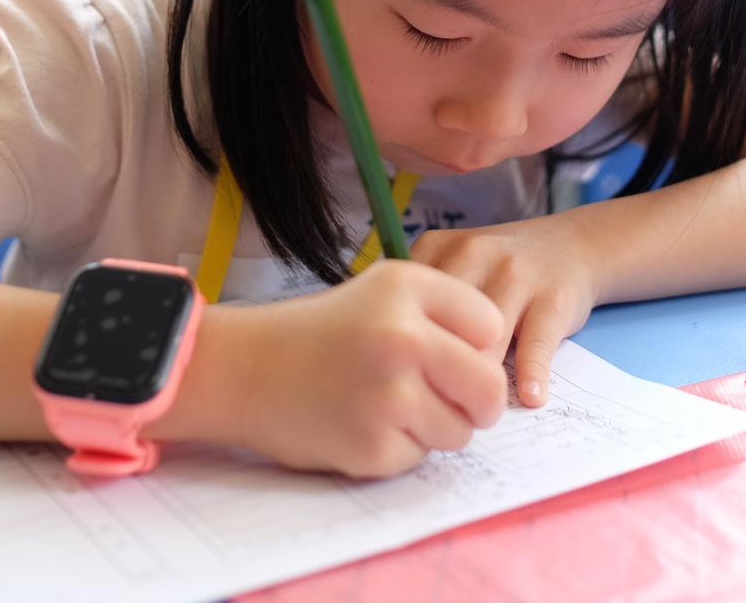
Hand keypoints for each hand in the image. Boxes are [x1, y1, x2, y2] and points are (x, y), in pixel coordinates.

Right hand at [196, 260, 506, 477]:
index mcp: (407, 287)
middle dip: (480, 402)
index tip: (452, 353)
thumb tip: (500, 359)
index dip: (477, 345)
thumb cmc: (320, 331)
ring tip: (390, 405)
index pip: (491, 326)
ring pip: (461, 431)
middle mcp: (403, 337)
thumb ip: (444, 312)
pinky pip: (419, 458)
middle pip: (490, 388)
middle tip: (456, 401)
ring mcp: (388, 396)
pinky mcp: (372, 446)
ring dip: (436, 427)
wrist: (244, 369)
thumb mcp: (381, 291)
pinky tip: (364, 423)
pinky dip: (399, 448)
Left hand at [411, 217, 600, 407]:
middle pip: (442, 327)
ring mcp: (515, 276)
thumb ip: (419, 301)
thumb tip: (388, 361)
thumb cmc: (499, 271)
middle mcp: (473, 255)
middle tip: (437, 409)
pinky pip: (534, 348)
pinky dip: (531, 377)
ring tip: (477, 413)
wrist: (570, 245)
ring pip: (485, 343)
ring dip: (481, 385)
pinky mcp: (552, 300)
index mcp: (438, 247)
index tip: (403, 381)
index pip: (405, 305)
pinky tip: (528, 396)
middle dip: (439, 372)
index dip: (402, 350)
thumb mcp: (452, 269)